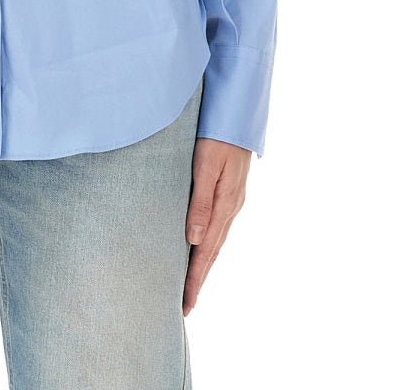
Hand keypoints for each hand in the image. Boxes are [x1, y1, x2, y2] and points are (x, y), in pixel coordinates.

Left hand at [183, 137, 250, 314]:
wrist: (236, 114)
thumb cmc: (216, 136)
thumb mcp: (206, 166)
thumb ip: (200, 201)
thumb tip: (192, 240)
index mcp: (224, 205)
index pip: (206, 251)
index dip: (195, 278)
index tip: (184, 304)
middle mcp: (230, 207)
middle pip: (212, 252)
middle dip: (198, 279)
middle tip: (185, 306)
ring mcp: (231, 200)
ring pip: (215, 241)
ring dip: (203, 264)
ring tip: (190, 285)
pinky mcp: (228, 191)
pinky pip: (217, 226)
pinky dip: (208, 245)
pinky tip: (199, 247)